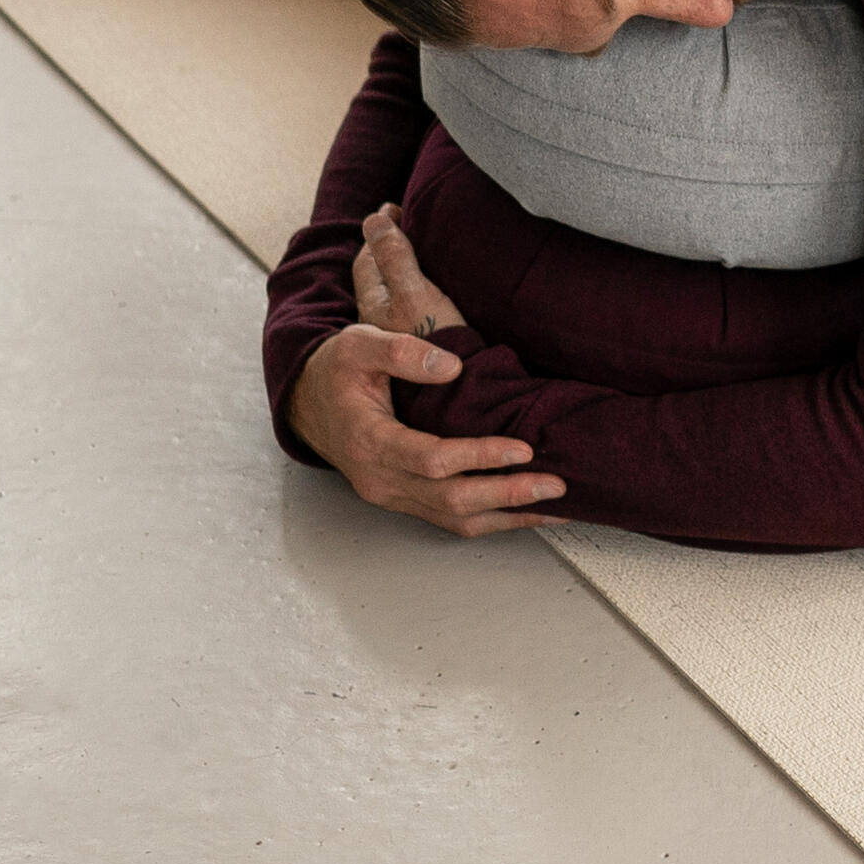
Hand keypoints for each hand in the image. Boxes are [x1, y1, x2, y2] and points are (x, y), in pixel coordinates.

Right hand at [290, 318, 563, 536]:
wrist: (308, 403)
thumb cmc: (337, 371)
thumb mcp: (358, 345)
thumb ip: (400, 352)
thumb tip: (451, 367)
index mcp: (369, 441)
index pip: (432, 459)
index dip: (479, 455)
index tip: (523, 448)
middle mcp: (380, 479)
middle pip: (451, 499)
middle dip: (508, 493)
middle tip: (556, 483)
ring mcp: (391, 496)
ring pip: (454, 518)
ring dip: (507, 516)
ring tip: (555, 505)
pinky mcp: (404, 501)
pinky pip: (451, 519)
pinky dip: (492, 519)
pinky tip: (526, 511)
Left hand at [350, 204, 462, 338]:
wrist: (461, 391)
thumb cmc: (436, 340)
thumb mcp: (414, 293)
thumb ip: (394, 257)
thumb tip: (373, 219)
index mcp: (374, 303)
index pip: (367, 259)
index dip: (377, 231)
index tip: (392, 208)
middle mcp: (380, 321)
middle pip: (377, 276)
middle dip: (385, 248)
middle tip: (401, 223)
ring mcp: (400, 335)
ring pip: (393, 292)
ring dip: (400, 269)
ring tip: (415, 252)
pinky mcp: (420, 346)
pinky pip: (410, 307)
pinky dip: (415, 288)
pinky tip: (431, 291)